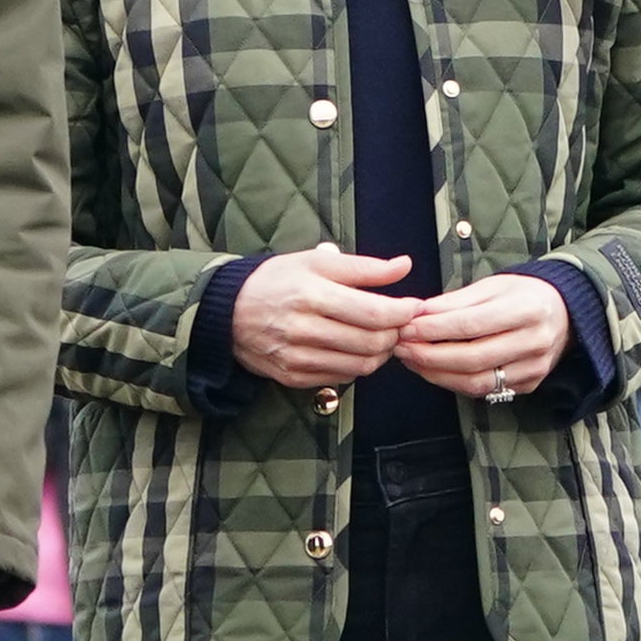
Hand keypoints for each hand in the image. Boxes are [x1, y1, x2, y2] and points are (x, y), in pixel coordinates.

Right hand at [232, 246, 422, 389]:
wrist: (228, 311)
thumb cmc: (278, 280)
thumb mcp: (316, 262)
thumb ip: (364, 267)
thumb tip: (404, 266)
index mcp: (311, 294)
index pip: (373, 312)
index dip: (402, 313)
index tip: (413, 306)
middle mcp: (302, 328)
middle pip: (371, 342)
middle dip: (395, 334)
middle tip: (399, 324)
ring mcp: (296, 356)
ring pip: (360, 365)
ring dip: (380, 354)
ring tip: (381, 338)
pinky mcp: (292, 376)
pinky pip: (340, 377)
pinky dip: (356, 365)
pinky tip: (355, 350)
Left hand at [398, 269, 573, 401]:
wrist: (565, 313)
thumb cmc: (523, 295)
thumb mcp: (492, 287)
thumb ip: (455, 302)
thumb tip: (417, 313)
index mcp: (527, 309)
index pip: (472, 324)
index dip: (434, 329)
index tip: (406, 328)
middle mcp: (535, 342)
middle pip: (472, 358)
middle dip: (430, 356)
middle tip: (401, 348)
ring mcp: (534, 368)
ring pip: (476, 382)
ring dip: (437, 374)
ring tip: (412, 360)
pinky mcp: (529, 385)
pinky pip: (485, 390)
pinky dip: (454, 382)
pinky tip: (434, 370)